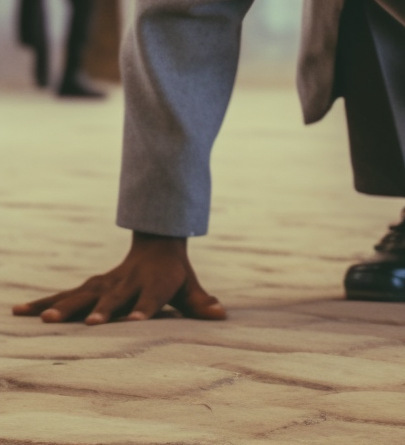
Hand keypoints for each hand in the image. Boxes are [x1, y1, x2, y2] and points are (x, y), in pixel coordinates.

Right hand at [11, 232, 225, 324]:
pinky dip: (43, 301)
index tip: (137, 321)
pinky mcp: (90, 285)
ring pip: (84, 294)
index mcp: (154, 284)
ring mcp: (106, 283)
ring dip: (67, 306)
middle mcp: (128, 282)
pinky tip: (19, 312)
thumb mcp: (190, 286)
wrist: (156, 244)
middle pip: (116, 298)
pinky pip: (64, 293)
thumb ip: (201, 303)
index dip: (145, 309)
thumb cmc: (174, 274)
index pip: (151, 299)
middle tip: (93, 324)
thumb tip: (221, 315)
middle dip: (104, 310)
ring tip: (48, 320)